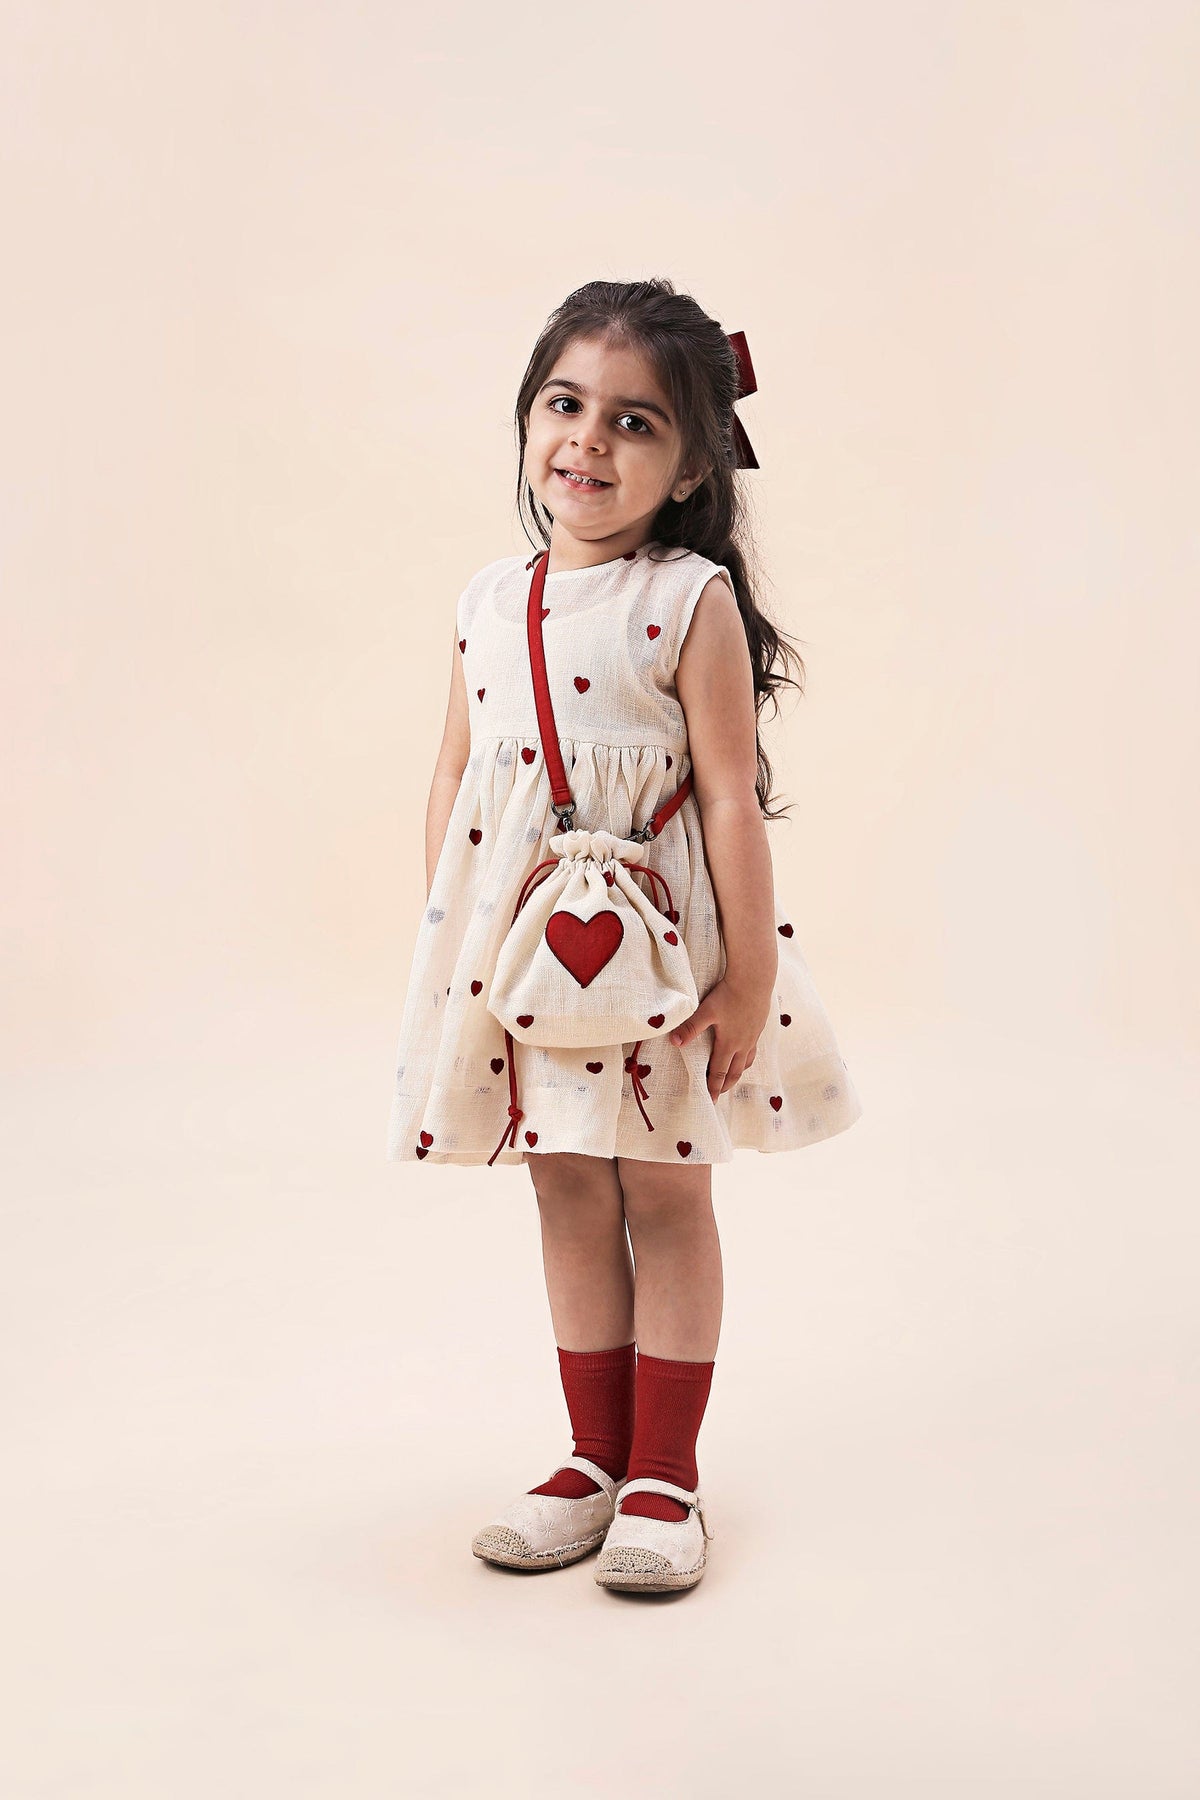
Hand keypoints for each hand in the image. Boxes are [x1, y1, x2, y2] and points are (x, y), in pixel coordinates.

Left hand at [668, 977, 772, 1101]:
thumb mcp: (706, 1011)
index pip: (719, 1072)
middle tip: (718, 1095)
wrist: (754, 979)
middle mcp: (743, 1044)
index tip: (710, 1100)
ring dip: (737, 1073)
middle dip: (725, 1085)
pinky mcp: (758, 1027)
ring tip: (731, 1078)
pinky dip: (747, 1059)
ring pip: (746, 1062)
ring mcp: (752, 1036)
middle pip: (734, 1072)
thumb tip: (673, 1043)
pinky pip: (753, 1050)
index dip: (713, 1087)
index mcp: (729, 1044)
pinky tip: (745, 1053)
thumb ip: (690, 1028)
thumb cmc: (728, 995)